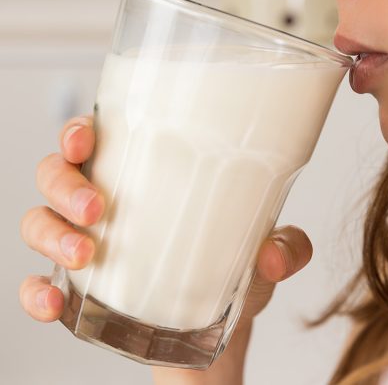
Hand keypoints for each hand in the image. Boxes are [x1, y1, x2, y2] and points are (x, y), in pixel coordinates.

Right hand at [19, 115, 312, 382]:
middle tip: (98, 207)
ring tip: (86, 254)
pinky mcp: (78, 288)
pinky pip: (37, 283)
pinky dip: (37, 292)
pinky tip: (54, 303)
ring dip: (52, 234)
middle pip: (57, 174)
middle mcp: (106, 200)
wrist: (217, 320)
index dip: (79, 131)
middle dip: (65, 185)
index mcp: (145, 173)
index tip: (86, 138)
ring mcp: (85, 242)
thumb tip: (274, 256)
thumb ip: (286, 248)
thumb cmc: (231, 266)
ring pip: (39, 221)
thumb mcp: (266, 248)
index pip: (99, 137)